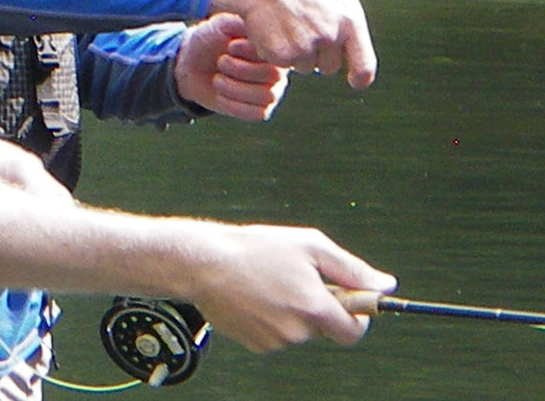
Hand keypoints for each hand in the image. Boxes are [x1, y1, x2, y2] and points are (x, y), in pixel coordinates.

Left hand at [174, 13, 289, 120]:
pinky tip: (220, 94)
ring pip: (266, 96)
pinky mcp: (259, 110)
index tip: (230, 45)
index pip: (276, 52)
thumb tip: (258, 25)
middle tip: (221, 61)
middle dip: (241, 69)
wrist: (192, 64)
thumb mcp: (220, 24)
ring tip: (217, 79)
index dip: (250, 52)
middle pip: (273, 76)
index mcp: (272, 46)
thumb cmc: (210, 39)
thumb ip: (239, 22)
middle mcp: (277, 69)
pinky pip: (257, 113)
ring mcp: (271, 90)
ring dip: (235, 88)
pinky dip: (234, 104)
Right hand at [187, 222, 397, 351]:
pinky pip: (276, 335)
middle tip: (297, 276)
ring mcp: (275, 340)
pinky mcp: (255, 344)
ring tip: (269, 281)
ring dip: (292, 310)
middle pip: (323, 326)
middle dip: (317, 305)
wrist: (204, 262)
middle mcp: (297, 330)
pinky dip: (271, 318)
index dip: (356, 315)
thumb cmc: (255, 248)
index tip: (348, 300)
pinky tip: (256, 295)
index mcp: (314, 306)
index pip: (353, 331)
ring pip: (298, 330)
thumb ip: (351, 268)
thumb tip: (385, 285)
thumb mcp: (309, 245)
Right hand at [209, 0, 376, 87]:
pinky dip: (275, 52)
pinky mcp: (284, 54)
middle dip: (315, 56)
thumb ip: (346, 20)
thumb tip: (354, 48)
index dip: (360, 77)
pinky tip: (271, 31)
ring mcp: (307, 45)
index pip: (364, 65)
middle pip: (329, 67)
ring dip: (294, 54)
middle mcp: (331, 35)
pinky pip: (283, 65)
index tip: (354, 82)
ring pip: (304, 67)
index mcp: (349, 19)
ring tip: (283, 26)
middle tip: (299, 30)